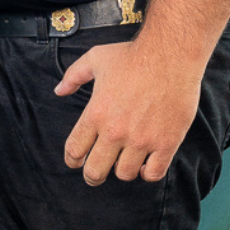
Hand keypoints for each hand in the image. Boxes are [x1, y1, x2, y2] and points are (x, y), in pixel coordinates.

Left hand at [55, 40, 202, 185]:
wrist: (171, 54)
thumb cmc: (133, 55)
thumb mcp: (96, 58)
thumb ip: (73, 75)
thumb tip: (59, 90)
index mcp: (96, 113)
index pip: (75, 150)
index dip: (72, 160)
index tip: (76, 162)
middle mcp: (116, 131)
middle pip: (96, 171)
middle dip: (92, 175)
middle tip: (96, 173)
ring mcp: (142, 139)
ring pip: (125, 174)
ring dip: (122, 170)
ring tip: (125, 161)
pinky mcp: (166, 142)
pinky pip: (154, 173)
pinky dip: (148, 173)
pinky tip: (147, 164)